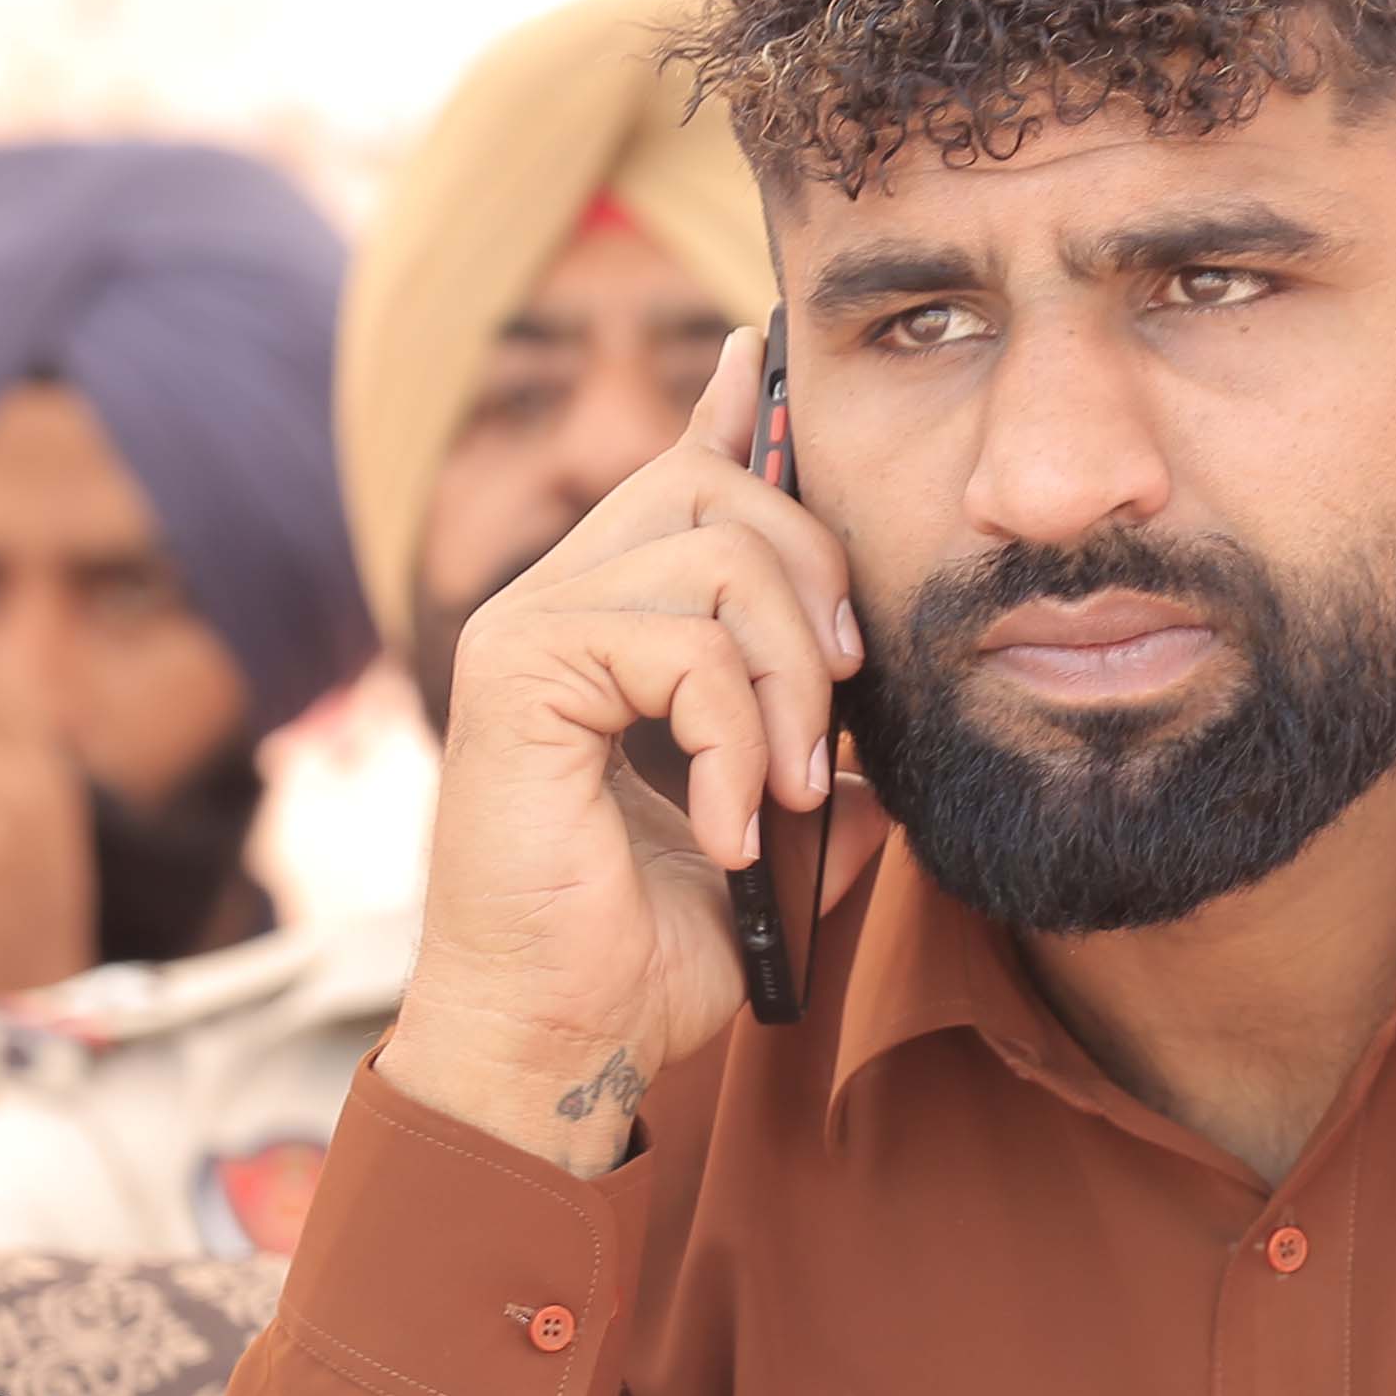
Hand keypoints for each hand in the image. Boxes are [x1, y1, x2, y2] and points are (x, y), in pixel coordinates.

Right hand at [375, 324, 860, 1172]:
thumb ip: (813, 789)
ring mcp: (527, 629)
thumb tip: (879, 773)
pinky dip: (733, 738)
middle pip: (727, 495)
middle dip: (821, 592)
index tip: (766, 351)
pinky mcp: (517, 672)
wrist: (558, 1043)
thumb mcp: (765, 858)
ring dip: (788, 688)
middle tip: (834, 726)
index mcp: (608, 630)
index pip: (677, 479)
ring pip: (719, 562)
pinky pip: (682, 645)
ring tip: (777, 795)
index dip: (732, 412)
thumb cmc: (638, 962)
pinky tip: (730, 826)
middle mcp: (555, 605)